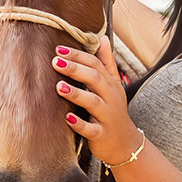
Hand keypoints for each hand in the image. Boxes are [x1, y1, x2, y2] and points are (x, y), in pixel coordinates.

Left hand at [52, 36, 142, 165]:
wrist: (126, 144)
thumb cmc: (114, 111)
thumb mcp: (114, 85)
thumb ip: (106, 62)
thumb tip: (102, 37)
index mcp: (111, 84)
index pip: (95, 64)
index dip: (78, 56)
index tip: (59, 49)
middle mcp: (110, 98)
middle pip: (94, 79)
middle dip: (75, 69)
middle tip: (55, 62)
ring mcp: (107, 117)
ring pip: (93, 102)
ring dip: (76, 94)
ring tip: (59, 86)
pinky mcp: (101, 135)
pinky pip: (91, 129)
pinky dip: (79, 124)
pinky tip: (67, 118)